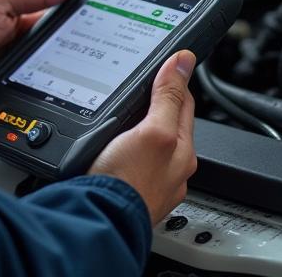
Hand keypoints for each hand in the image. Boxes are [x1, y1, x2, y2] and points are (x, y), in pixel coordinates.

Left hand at [0, 0, 83, 109]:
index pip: (61, 19)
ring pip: (50, 77)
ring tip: (72, 80)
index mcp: (20, 15)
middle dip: (73, 55)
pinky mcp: (5, 92)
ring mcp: (13, 69)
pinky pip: (31, 96)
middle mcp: (19, 42)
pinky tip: (50, 98)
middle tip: (92, 60)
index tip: (105, 26)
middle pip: (60, 51)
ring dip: (57, 78)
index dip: (81, 23)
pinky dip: (39, 97)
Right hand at [88, 50, 197, 223]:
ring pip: (146, 139)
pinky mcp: (126, 186)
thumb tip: (183, 61)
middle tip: (142, 79)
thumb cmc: (128, 184)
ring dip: (138, 122)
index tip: (164, 60)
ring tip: (124, 107)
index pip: (184, 101)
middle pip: (166, 120)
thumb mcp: (153, 131)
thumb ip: (168, 98)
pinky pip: (129, 155)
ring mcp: (147, 178)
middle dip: (156, 100)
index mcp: (182, 150)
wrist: (97, 221)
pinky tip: (111, 141)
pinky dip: (123, 142)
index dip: (173, 78)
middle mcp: (169, 167)